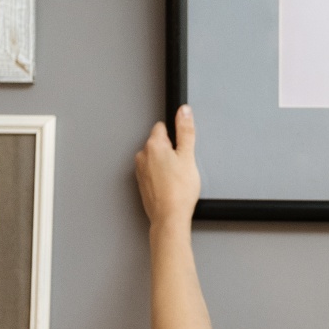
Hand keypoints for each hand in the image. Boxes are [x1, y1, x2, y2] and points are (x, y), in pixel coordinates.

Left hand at [136, 105, 200, 229]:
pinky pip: (151, 172)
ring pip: (154, 159)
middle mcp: (142, 156)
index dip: (175, 136)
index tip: (182, 147)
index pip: (162, 127)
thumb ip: (185, 130)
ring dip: (164, 164)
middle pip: (157, 143)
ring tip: (176, 178)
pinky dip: (160, 176)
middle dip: (169, 150)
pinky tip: (170, 186)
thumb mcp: (188, 156)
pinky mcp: (141, 183)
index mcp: (153, 145)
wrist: (169, 217)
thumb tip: (184, 111)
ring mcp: (140, 170)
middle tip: (181, 165)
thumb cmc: (179, 191)